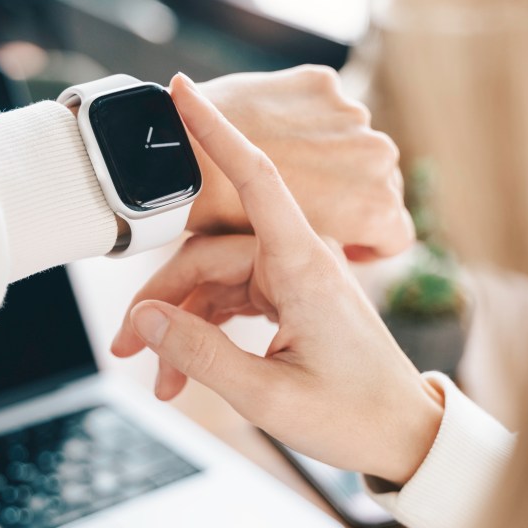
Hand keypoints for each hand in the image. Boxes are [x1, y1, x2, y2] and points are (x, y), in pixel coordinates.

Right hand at [111, 74, 443, 483]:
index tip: (181, 91)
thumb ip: (200, 354)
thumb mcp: (266, 395)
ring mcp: (296, 277)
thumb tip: (146, 318)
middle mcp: (300, 259)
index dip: (215, 131)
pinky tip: (183, 372)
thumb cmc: (351, 415)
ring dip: (181, 327)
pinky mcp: (293, 296)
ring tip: (158, 379)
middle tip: (125, 348)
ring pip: (215, 281)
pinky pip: (234, 299)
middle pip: (208, 256)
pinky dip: (205, 332)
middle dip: (161, 302)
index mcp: (304, 266)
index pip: (256, 178)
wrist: (402, 436)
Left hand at [190, 65, 413, 260]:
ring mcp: (350, 116)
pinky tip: (272, 137)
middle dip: (349, 196)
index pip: (395, 233)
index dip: (367, 244)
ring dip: (331, 155)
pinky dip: (307, 119)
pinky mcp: (321, 83)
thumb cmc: (230, 224)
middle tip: (302, 206)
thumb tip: (337, 252)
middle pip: (378, 184)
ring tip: (284, 170)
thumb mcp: (290, 260)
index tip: (338, 244)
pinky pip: (325, 108)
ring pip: (352, 143)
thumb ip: (329, 250)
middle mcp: (377, 158)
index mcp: (376, 209)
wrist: (184, 159)